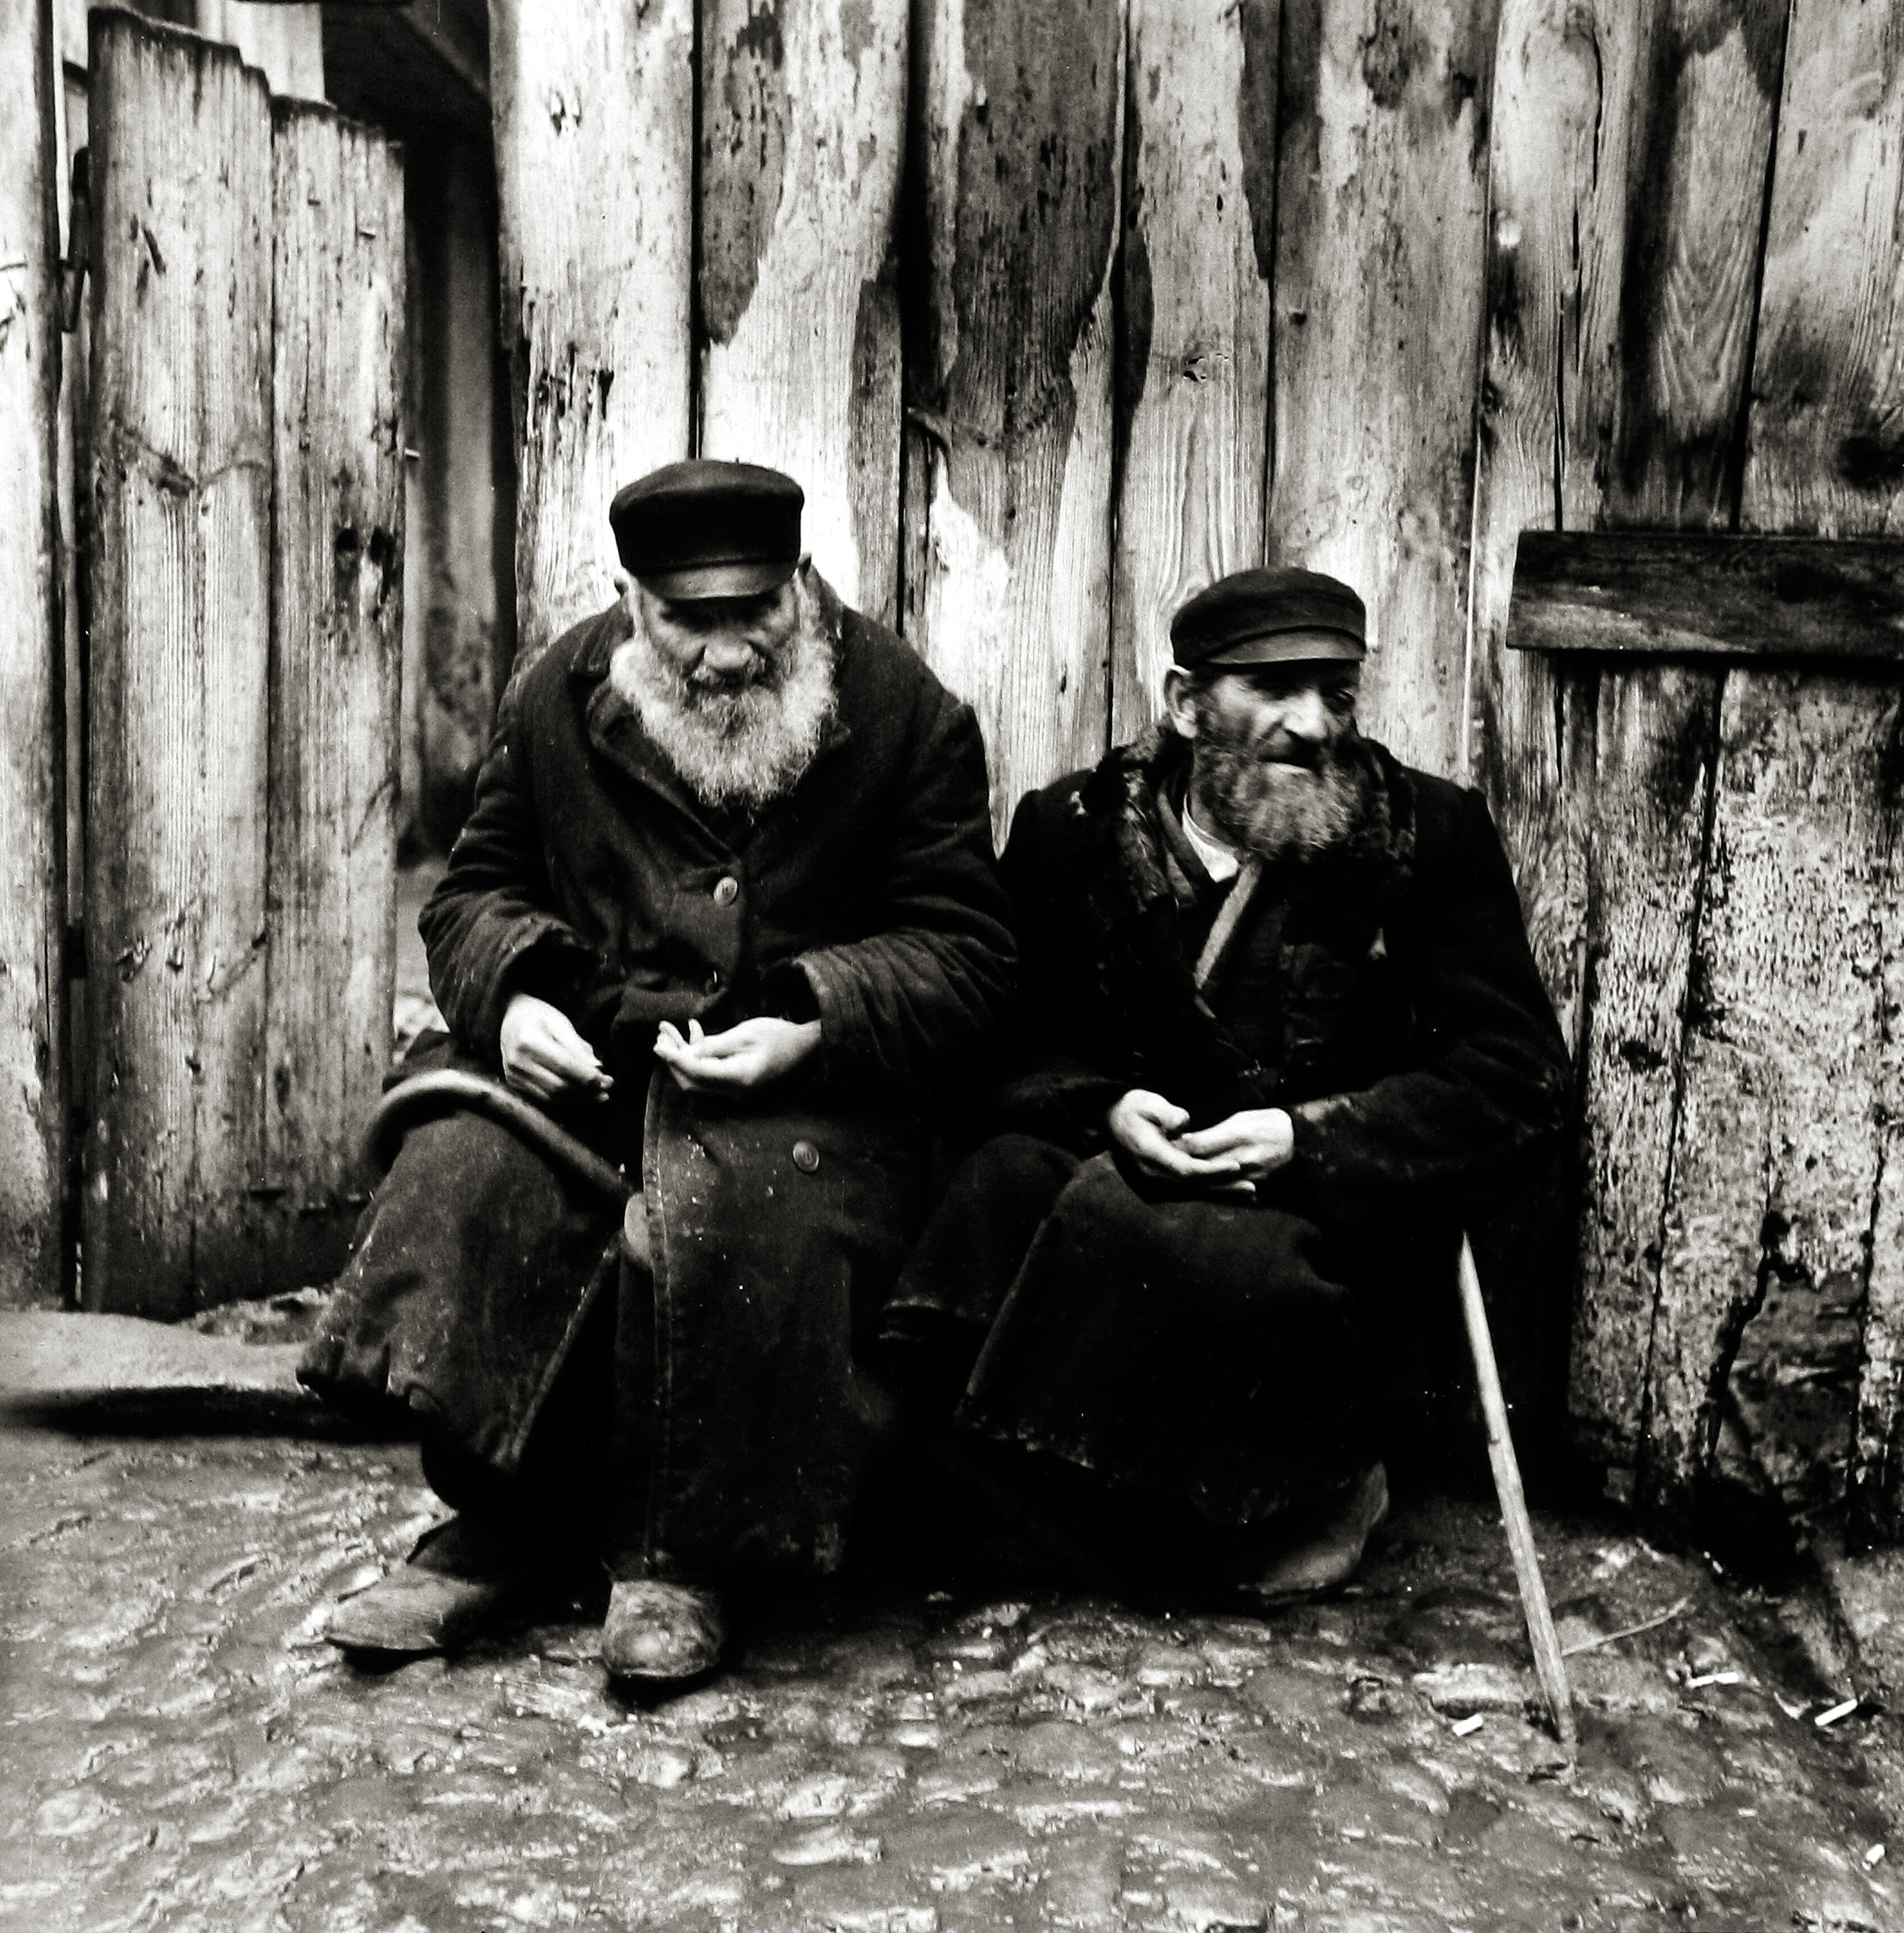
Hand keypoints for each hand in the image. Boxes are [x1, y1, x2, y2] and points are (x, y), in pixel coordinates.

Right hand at [500, 992, 612, 1102]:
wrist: (508, 1017)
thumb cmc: (538, 1016)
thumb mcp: (559, 1022)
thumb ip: (577, 1045)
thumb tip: (597, 1068)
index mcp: (528, 1040)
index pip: (563, 1065)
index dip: (588, 1076)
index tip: (608, 1080)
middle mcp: (517, 1061)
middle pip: (557, 1086)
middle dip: (586, 1090)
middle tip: (608, 1087)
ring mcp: (513, 1075)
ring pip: (552, 1097)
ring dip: (579, 1099)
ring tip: (600, 1096)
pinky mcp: (514, 1084)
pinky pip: (544, 1099)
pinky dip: (566, 1100)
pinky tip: (583, 1097)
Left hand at [654, 1016, 820, 1092]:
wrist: (805, 1047)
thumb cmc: (779, 1036)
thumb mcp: (746, 1034)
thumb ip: (715, 1046)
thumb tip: (688, 1055)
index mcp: (739, 1077)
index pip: (697, 1073)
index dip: (674, 1059)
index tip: (658, 1045)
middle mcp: (735, 1090)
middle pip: (693, 1082)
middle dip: (673, 1060)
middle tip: (660, 1038)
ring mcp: (735, 1090)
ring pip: (699, 1079)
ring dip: (682, 1057)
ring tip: (669, 1032)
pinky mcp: (736, 1084)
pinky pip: (710, 1075)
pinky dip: (698, 1057)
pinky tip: (694, 1033)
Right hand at [1106, 1089, 1254, 1198]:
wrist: (1112, 1117)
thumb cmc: (1132, 1107)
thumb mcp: (1147, 1103)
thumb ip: (1167, 1113)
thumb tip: (1184, 1122)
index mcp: (1151, 1155)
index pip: (1187, 1169)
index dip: (1212, 1170)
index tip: (1236, 1166)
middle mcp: (1154, 1173)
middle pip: (1194, 1186)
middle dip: (1224, 1187)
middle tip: (1252, 1187)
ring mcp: (1157, 1179)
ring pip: (1193, 1190)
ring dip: (1222, 1192)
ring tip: (1249, 1193)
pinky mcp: (1163, 1178)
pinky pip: (1190, 1188)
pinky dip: (1211, 1190)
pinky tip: (1230, 1191)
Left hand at [1175, 1108, 1293, 1181]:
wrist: (1304, 1144)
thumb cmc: (1270, 1125)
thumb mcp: (1243, 1119)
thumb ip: (1215, 1132)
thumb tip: (1187, 1141)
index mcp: (1239, 1135)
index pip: (1198, 1146)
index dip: (1179, 1148)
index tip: (1166, 1146)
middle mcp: (1243, 1159)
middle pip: (1201, 1168)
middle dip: (1182, 1166)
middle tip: (1164, 1165)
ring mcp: (1250, 1179)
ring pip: (1211, 1186)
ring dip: (1194, 1182)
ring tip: (1178, 1177)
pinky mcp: (1256, 1191)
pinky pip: (1227, 1195)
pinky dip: (1212, 1192)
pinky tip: (1200, 1188)